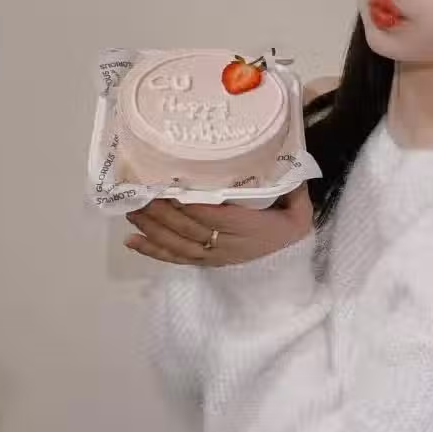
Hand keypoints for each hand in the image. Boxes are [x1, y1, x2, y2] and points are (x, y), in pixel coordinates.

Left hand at [124, 183, 313, 266]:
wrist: (289, 272)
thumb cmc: (290, 234)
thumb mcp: (300, 212)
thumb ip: (292, 188)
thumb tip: (287, 159)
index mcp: (249, 228)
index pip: (215, 217)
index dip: (191, 206)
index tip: (171, 188)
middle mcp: (227, 245)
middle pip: (190, 230)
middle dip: (163, 213)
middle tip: (141, 194)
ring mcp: (213, 257)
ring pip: (178, 244)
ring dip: (153, 229)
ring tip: (132, 211)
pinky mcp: (204, 264)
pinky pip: (175, 259)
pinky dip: (152, 251)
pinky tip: (132, 240)